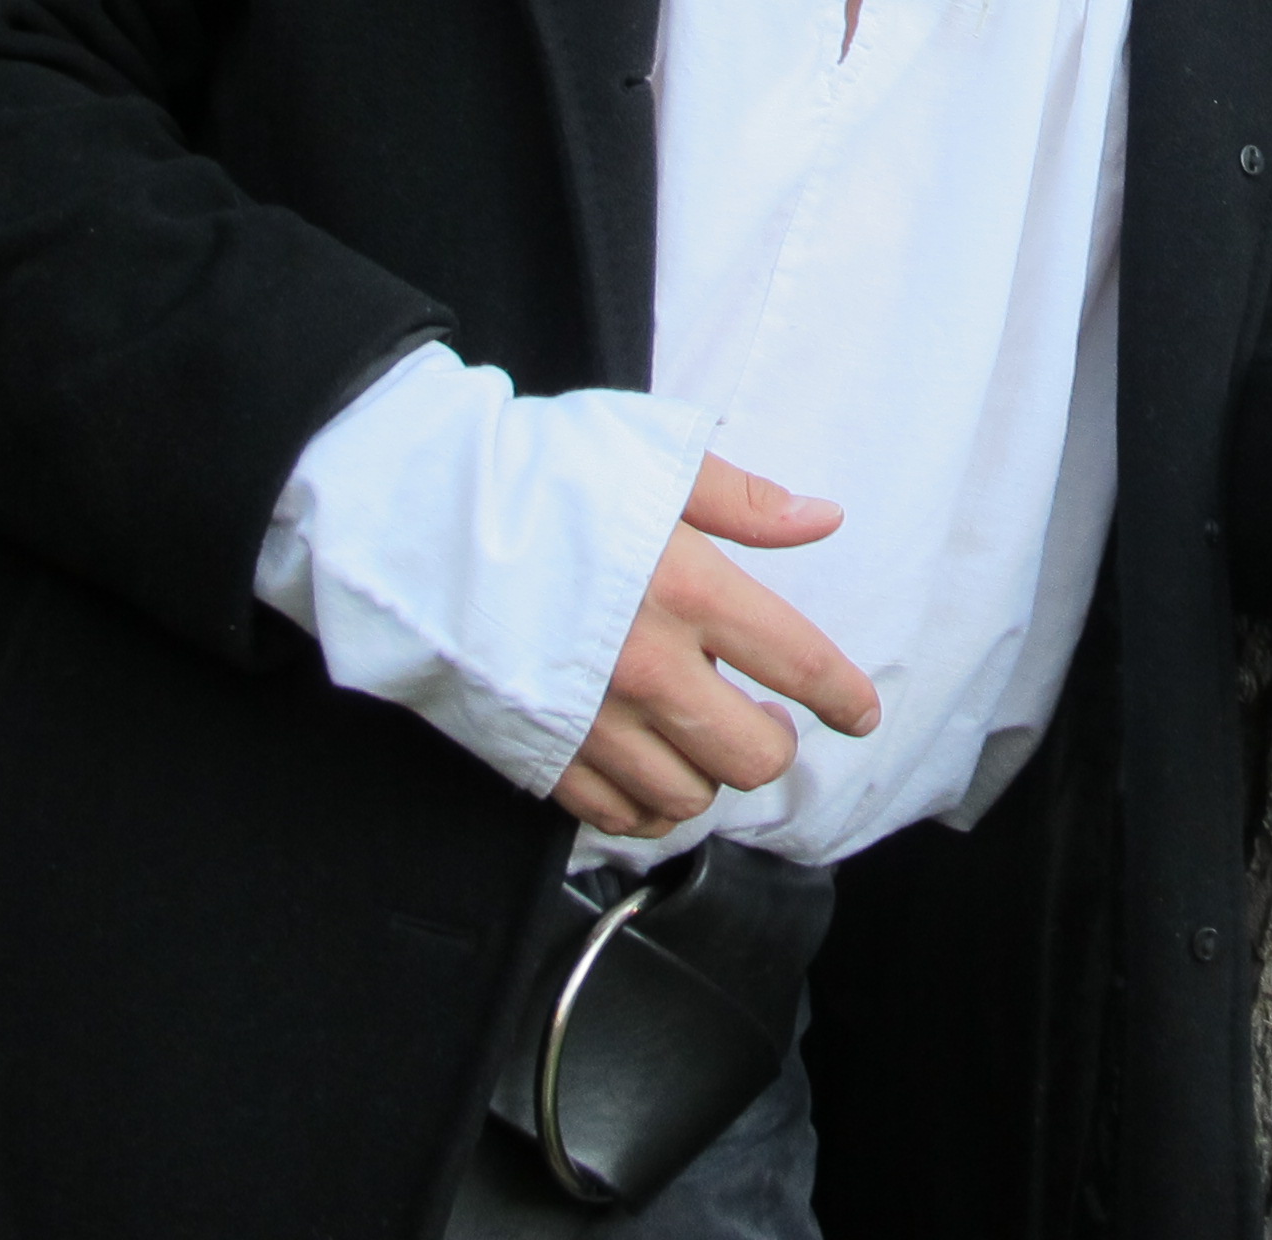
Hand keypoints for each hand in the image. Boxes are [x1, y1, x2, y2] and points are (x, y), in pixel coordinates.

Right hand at [550, 455, 880, 838]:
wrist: (412, 518)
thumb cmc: (533, 472)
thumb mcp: (648, 454)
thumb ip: (741, 500)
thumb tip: (821, 519)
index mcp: (688, 591)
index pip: (797, 663)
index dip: (842, 697)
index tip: (859, 714)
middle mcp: (648, 669)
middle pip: (750, 756)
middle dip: (772, 745)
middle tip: (765, 719)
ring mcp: (590, 721)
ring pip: (686, 798)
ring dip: (707, 777)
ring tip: (701, 741)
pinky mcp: (538, 754)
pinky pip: (615, 817)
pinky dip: (644, 808)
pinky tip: (646, 772)